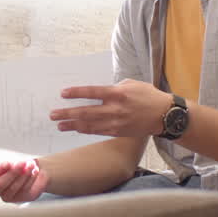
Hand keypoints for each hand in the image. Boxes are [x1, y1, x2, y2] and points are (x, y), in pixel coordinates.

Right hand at [0, 159, 48, 202]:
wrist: (31, 169)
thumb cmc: (18, 162)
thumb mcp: (13, 158)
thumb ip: (11, 160)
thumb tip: (13, 163)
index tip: (8, 163)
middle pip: (0, 184)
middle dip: (12, 173)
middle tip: (22, 163)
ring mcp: (6, 195)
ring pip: (13, 188)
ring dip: (24, 175)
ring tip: (31, 165)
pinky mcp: (18, 198)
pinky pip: (24, 190)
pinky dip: (30, 179)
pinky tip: (34, 171)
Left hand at [49, 79, 168, 138]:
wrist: (165, 115)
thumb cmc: (148, 96)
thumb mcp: (131, 84)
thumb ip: (114, 87)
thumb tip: (98, 91)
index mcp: (118, 93)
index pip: (92, 92)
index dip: (76, 93)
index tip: (63, 93)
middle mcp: (115, 109)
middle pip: (86, 112)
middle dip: (67, 113)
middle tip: (52, 114)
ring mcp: (116, 122)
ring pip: (89, 125)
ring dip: (72, 125)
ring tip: (58, 124)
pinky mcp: (118, 132)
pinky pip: (97, 131)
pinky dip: (85, 130)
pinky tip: (75, 129)